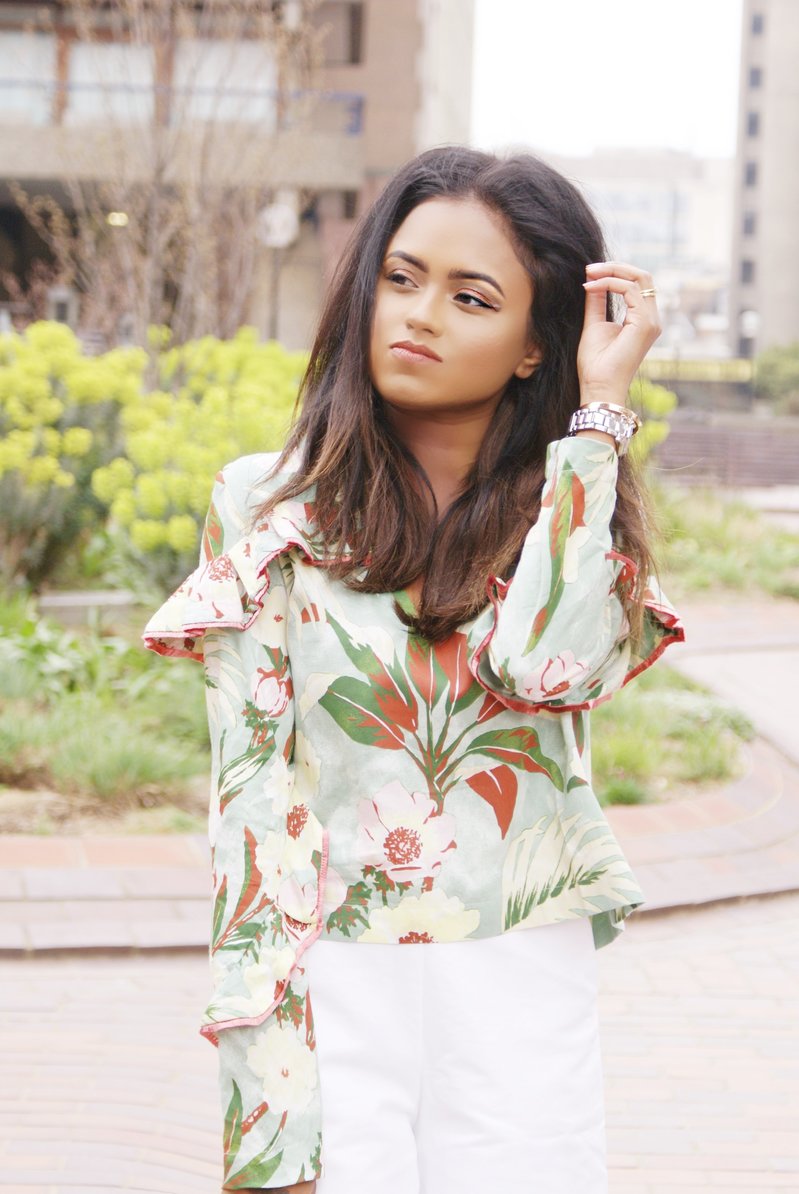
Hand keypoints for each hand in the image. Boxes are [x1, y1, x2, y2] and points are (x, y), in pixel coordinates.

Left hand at [577, 262, 661, 405]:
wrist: (598, 386)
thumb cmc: (596, 363)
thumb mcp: (595, 323)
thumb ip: (597, 300)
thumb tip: (592, 278)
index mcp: (643, 319)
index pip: (637, 284)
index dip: (614, 273)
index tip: (589, 272)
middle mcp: (652, 319)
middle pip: (642, 276)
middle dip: (615, 267)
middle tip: (589, 268)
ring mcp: (651, 321)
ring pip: (639, 278)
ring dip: (611, 272)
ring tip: (588, 275)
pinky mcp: (645, 324)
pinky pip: (630, 290)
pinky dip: (609, 284)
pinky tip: (591, 287)